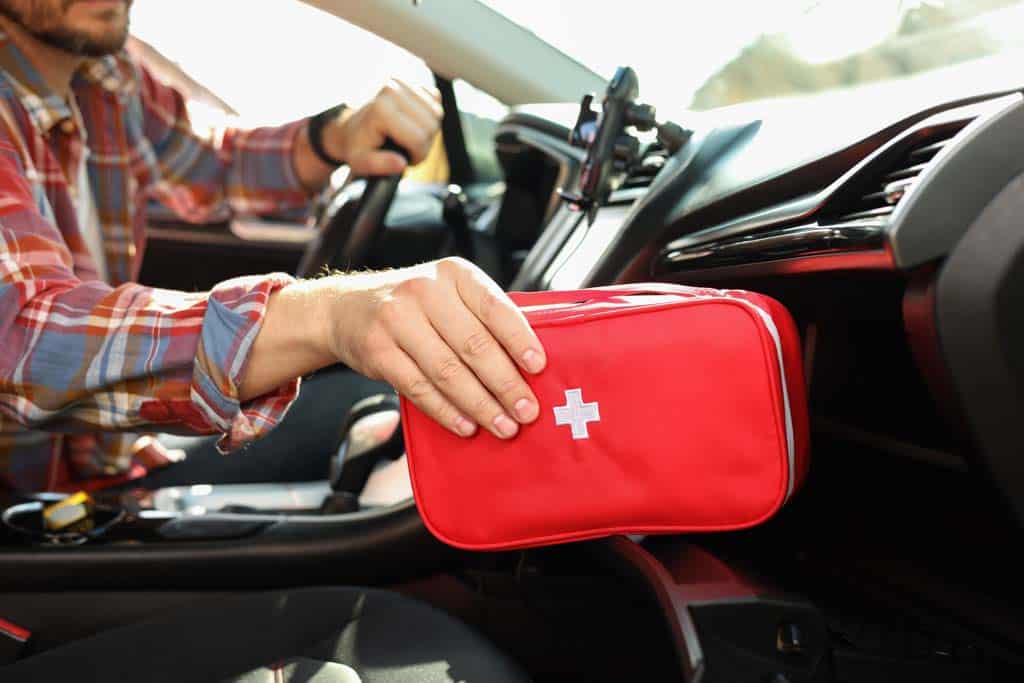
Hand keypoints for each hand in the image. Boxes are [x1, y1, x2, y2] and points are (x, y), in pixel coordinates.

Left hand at [322, 79, 441, 175]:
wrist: (352, 127)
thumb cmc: (357, 147)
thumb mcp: (361, 163)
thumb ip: (380, 165)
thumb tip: (401, 164)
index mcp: (380, 109)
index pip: (418, 138)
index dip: (417, 155)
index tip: (404, 160)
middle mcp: (392, 88)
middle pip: (431, 125)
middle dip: (424, 143)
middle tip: (407, 149)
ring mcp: (402, 80)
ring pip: (437, 113)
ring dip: (428, 130)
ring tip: (409, 137)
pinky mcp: (411, 77)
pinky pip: (436, 100)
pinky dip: (429, 115)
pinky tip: (413, 121)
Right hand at [324, 258, 546, 439]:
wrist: (346, 308)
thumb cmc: (415, 306)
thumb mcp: (449, 293)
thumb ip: (482, 318)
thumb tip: (529, 365)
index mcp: (454, 274)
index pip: (494, 306)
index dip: (519, 339)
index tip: (539, 367)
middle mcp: (425, 291)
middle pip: (474, 345)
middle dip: (505, 384)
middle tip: (527, 411)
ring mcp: (397, 320)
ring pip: (448, 371)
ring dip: (480, 405)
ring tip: (503, 426)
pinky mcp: (378, 351)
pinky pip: (419, 388)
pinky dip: (447, 411)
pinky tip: (466, 425)